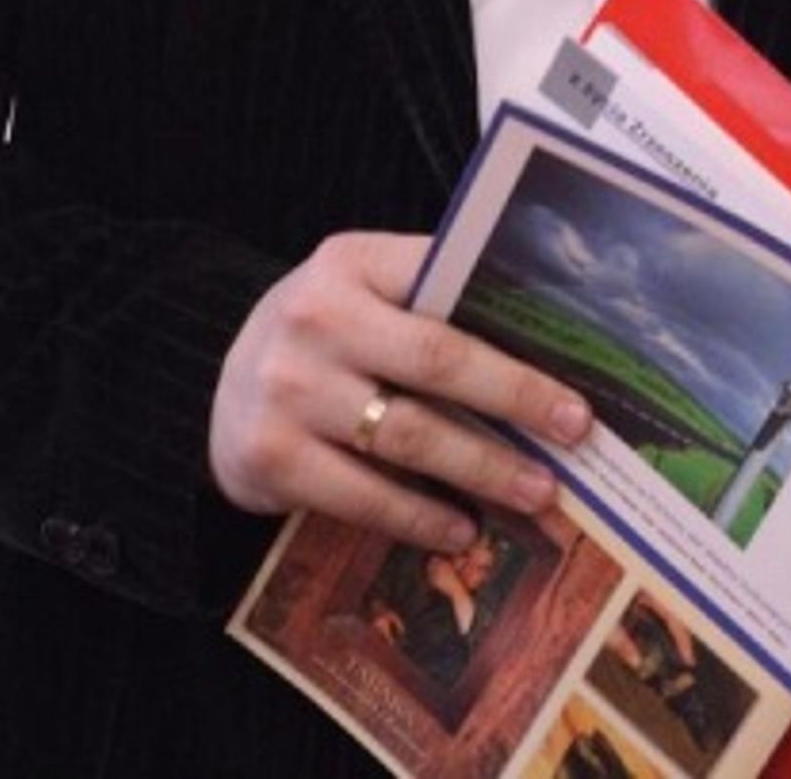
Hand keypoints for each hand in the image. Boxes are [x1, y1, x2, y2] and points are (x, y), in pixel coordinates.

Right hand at [208, 229, 590, 554]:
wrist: (215, 389)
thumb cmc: (323, 337)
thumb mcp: (361, 292)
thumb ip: (428, 299)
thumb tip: (543, 339)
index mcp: (350, 262)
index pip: (444, 280)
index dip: (513, 323)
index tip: (574, 365)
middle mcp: (316, 318)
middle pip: (436, 360)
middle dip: (515, 397)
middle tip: (574, 431)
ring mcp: (288, 389)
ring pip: (409, 435)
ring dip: (483, 468)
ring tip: (537, 491)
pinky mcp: (270, 456)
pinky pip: (365, 496)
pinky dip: (422, 516)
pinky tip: (463, 529)